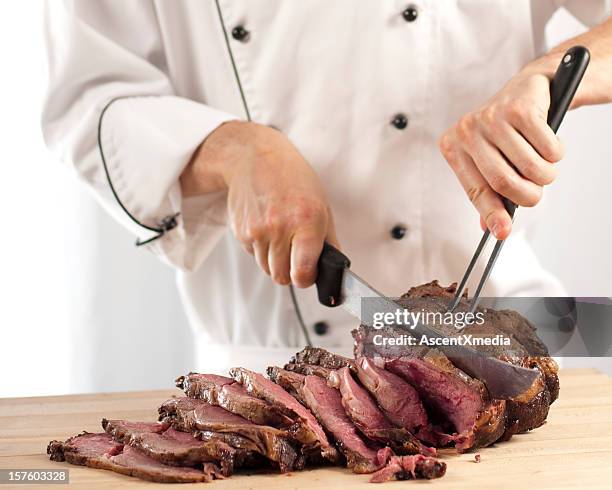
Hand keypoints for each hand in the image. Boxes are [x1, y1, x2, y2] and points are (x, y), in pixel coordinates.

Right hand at [181, 121, 338, 286]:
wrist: (256, 158)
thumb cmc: (294, 179)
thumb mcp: (322, 206)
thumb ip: (329, 241)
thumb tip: (334, 269)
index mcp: (306, 222)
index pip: (302, 273)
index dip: (306, 278)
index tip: (308, 273)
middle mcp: (279, 228)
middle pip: (282, 277)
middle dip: (290, 271)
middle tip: (295, 254)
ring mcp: (257, 231)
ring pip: (266, 268)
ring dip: (275, 260)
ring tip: (280, 235)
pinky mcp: (240, 232)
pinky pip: (253, 255)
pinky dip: (261, 248)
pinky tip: (266, 226)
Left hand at [439, 71, 563, 239]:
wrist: (529, 88)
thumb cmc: (507, 131)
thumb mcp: (489, 160)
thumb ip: (488, 192)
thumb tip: (494, 229)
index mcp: (454, 147)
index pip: (475, 190)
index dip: (492, 214)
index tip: (503, 232)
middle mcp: (467, 131)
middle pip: (503, 182)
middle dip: (528, 195)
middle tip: (536, 193)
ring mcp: (492, 117)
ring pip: (529, 167)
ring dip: (546, 174)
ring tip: (544, 165)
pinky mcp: (519, 109)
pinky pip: (547, 148)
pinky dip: (555, 153)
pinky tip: (549, 143)